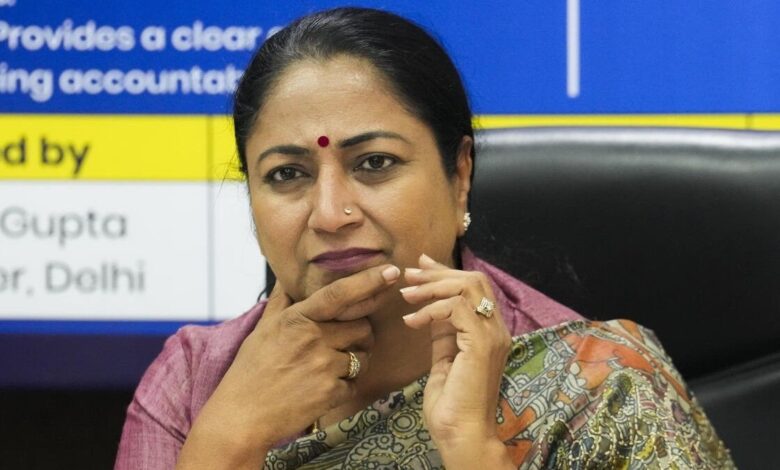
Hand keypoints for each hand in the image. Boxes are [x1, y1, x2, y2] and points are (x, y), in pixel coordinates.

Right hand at [177, 263, 400, 468]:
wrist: (242, 416)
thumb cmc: (251, 370)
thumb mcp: (263, 329)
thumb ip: (281, 301)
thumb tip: (286, 277)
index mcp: (298, 319)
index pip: (339, 294)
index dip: (367, 281)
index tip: (390, 271)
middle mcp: (313, 339)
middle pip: (362, 327)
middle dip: (360, 334)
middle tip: (342, 342)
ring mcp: (323, 366)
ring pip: (362, 356)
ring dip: (355, 360)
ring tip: (328, 367)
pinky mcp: (331, 393)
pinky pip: (354, 383)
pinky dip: (345, 386)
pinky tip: (323, 388)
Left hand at [402, 254, 513, 468]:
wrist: (460, 434)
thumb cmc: (451, 404)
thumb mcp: (444, 358)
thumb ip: (442, 331)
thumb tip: (431, 304)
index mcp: (490, 332)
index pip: (474, 288)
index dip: (446, 272)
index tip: (420, 266)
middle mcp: (497, 329)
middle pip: (473, 280)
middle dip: (437, 273)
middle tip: (408, 275)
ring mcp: (492, 335)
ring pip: (466, 288)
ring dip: (431, 287)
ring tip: (405, 295)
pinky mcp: (481, 343)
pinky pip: (455, 308)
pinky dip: (430, 309)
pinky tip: (411, 322)